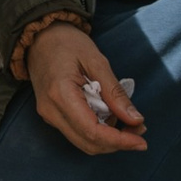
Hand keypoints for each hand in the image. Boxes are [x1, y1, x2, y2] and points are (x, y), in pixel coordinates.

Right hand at [24, 24, 147, 154]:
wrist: (39, 37)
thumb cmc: (67, 43)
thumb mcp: (96, 61)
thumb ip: (114, 92)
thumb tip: (135, 120)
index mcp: (60, 94)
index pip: (92, 131)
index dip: (119, 141)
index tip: (142, 141)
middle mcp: (51, 111)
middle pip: (88, 143)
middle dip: (117, 143)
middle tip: (140, 128)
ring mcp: (48, 115)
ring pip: (83, 142)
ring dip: (109, 140)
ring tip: (129, 123)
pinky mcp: (51, 115)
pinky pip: (78, 133)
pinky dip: (98, 132)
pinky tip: (111, 117)